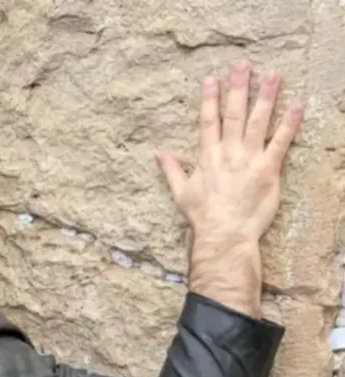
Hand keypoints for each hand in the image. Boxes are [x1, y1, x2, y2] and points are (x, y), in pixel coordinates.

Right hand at [156, 61, 303, 243]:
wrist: (224, 234)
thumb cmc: (202, 216)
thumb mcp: (181, 192)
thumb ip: (171, 169)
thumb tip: (158, 153)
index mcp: (207, 156)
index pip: (208, 121)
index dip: (210, 99)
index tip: (212, 79)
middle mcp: (228, 153)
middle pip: (234, 114)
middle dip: (239, 88)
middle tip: (244, 65)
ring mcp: (249, 159)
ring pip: (258, 122)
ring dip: (266, 97)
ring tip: (273, 76)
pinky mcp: (269, 170)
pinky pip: (281, 142)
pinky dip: (289, 123)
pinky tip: (296, 106)